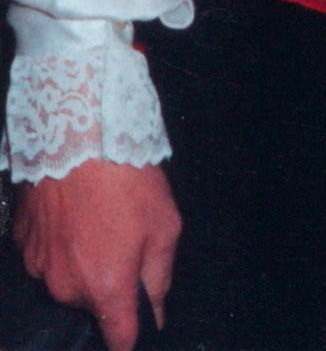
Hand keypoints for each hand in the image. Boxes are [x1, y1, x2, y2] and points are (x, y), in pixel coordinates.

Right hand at [13, 160, 180, 350]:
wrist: (79, 135)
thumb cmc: (127, 178)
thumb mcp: (164, 225)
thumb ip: (160, 277)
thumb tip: (159, 312)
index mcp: (106, 287)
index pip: (119, 340)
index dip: (132, 335)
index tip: (139, 322)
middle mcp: (66, 287)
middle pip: (93, 304)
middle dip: (111, 283)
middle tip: (125, 241)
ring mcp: (39, 267)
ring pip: (68, 280)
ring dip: (84, 263)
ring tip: (99, 220)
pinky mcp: (22, 244)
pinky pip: (46, 257)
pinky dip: (61, 245)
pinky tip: (75, 214)